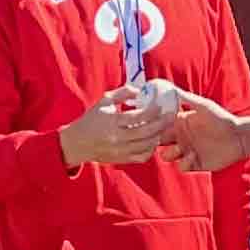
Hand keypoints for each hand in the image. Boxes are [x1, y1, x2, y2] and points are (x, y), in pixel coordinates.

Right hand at [58, 85, 173, 167]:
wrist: (78, 143)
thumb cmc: (92, 119)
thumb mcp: (104, 101)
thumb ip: (123, 93)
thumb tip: (140, 90)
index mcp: (112, 121)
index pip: (137, 117)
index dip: (152, 111)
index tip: (160, 106)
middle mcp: (117, 138)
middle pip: (145, 132)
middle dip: (161, 124)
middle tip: (171, 116)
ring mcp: (120, 150)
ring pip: (146, 145)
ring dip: (158, 136)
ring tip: (165, 127)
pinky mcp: (122, 159)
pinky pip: (142, 157)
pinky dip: (151, 149)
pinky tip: (154, 140)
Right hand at [158, 88, 247, 171]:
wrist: (238, 136)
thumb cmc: (221, 118)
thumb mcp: (202, 105)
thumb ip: (185, 98)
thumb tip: (168, 87)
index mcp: (180, 122)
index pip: (159, 125)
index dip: (154, 125)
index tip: (152, 124)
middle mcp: (181, 137)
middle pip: (159, 141)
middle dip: (156, 141)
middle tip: (160, 139)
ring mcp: (187, 151)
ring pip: (166, 156)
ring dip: (168, 153)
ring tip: (179, 148)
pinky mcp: (195, 163)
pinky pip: (181, 166)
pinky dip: (184, 162)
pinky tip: (193, 155)